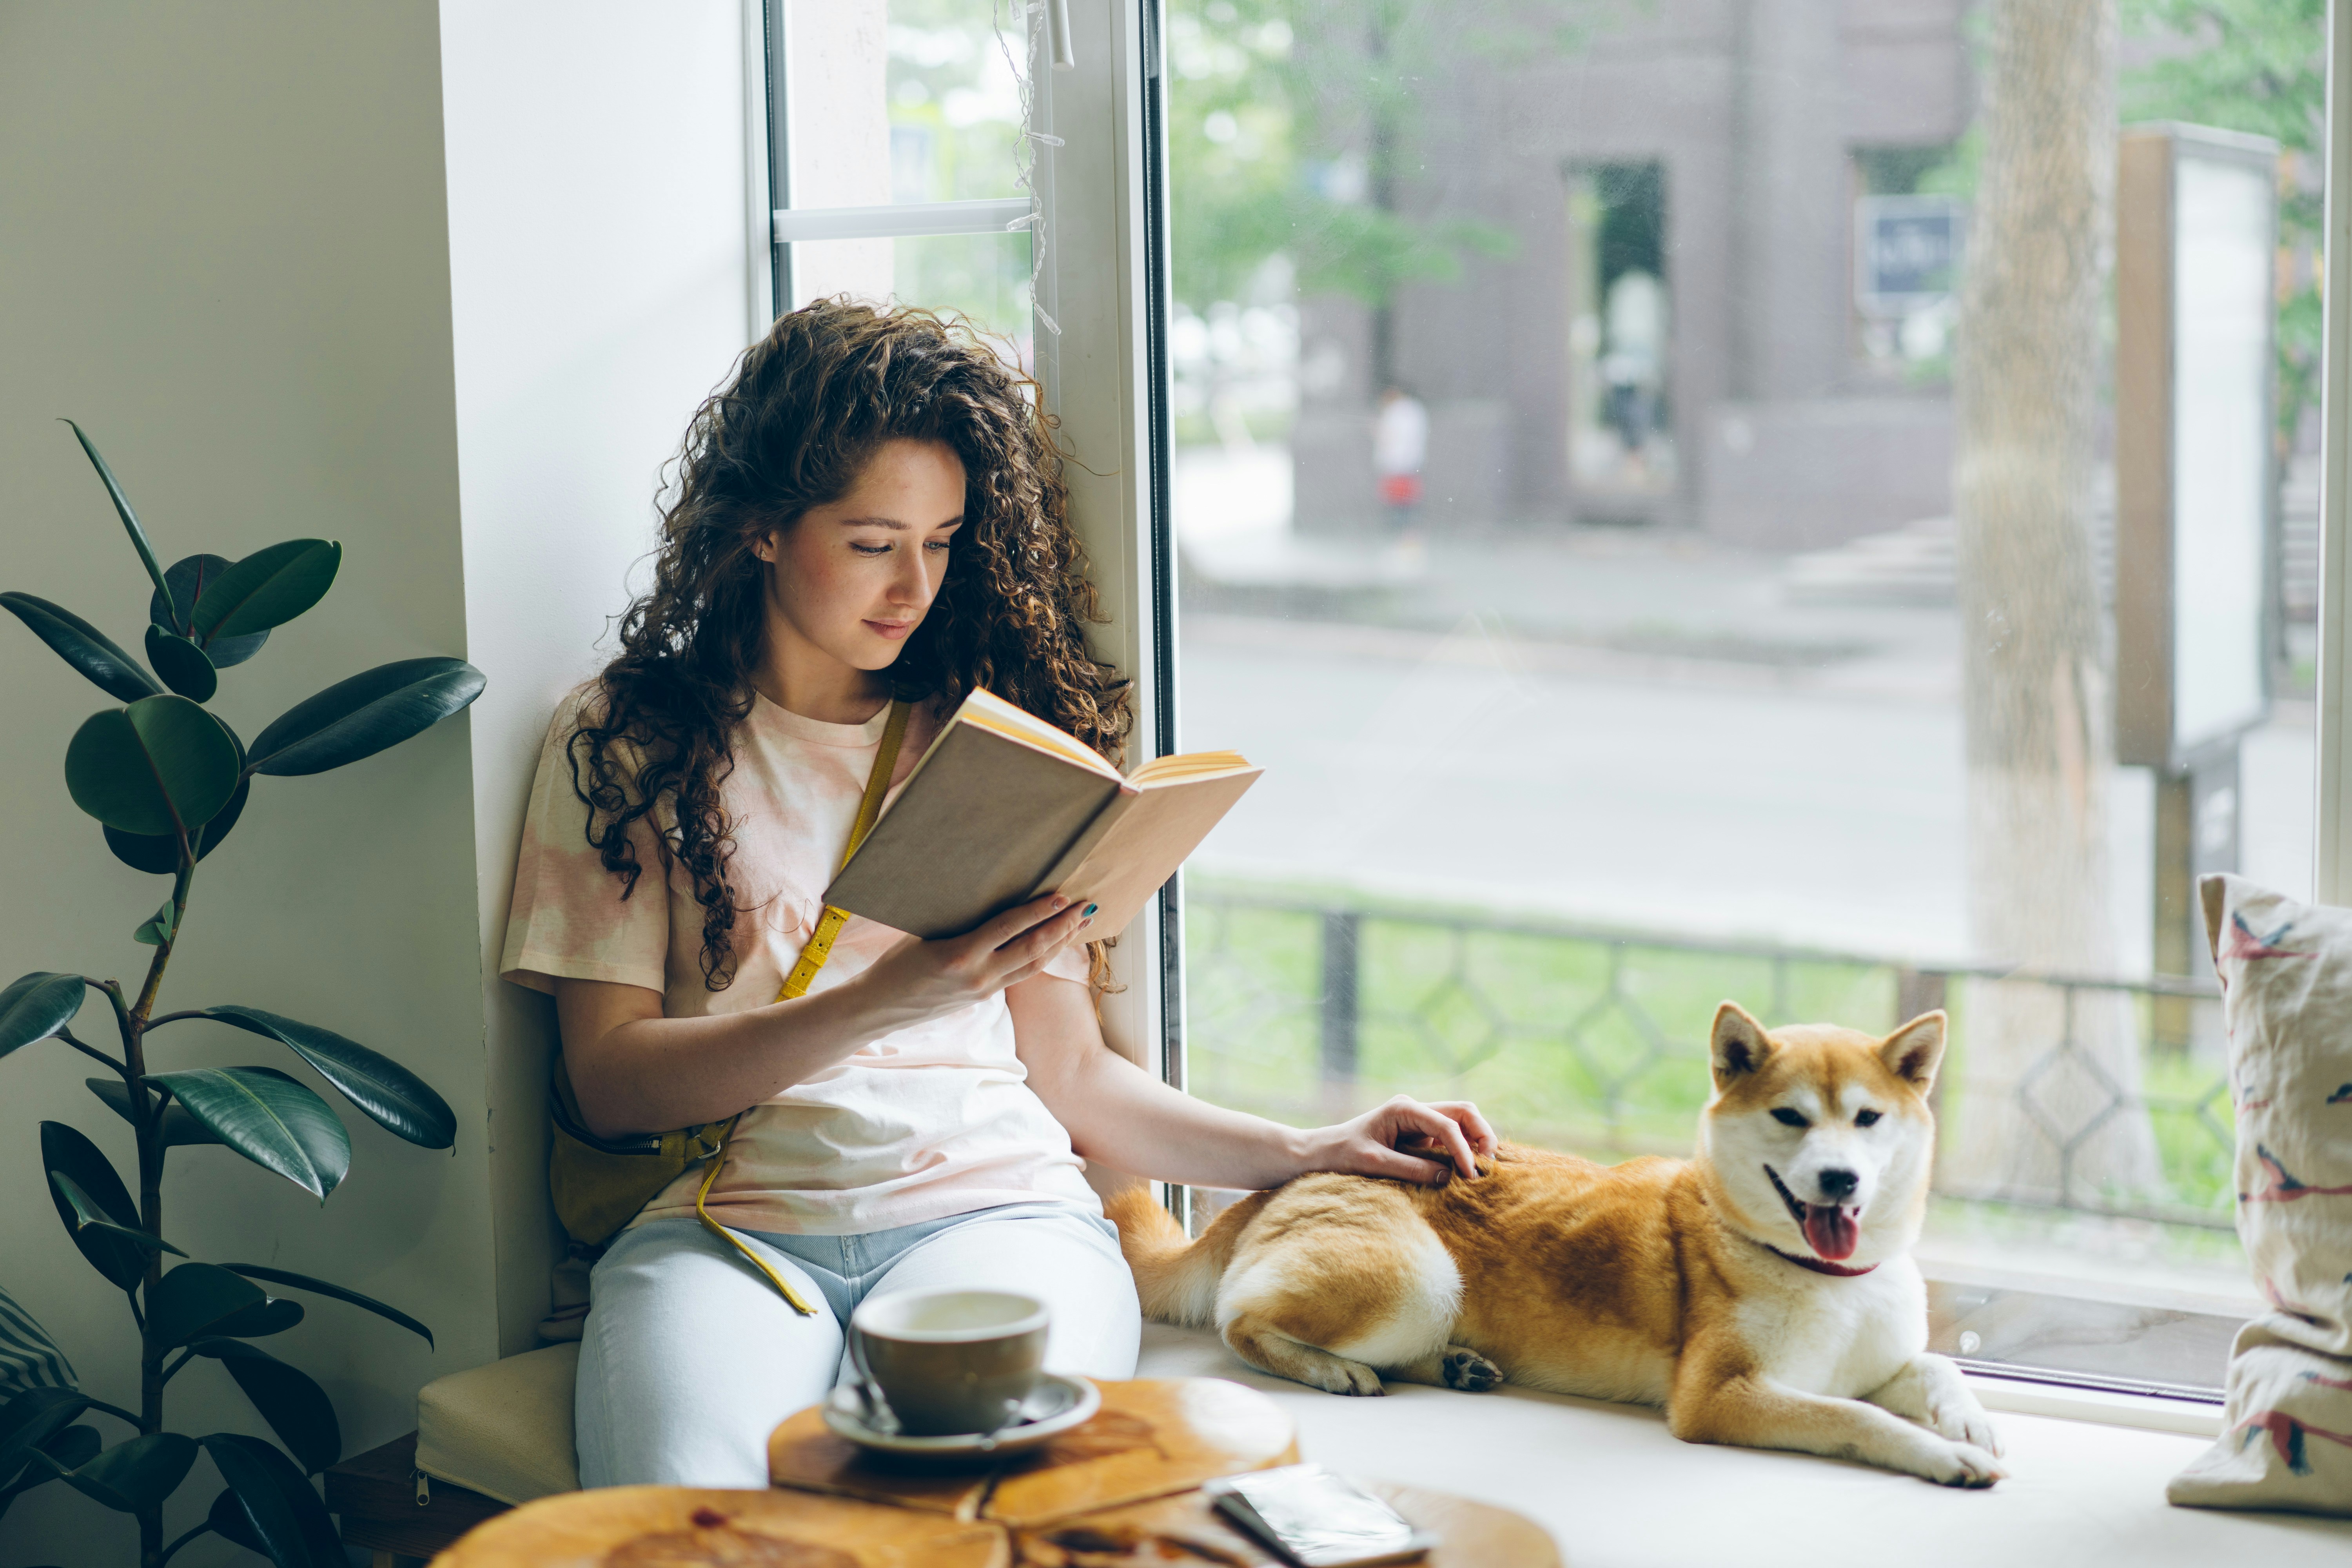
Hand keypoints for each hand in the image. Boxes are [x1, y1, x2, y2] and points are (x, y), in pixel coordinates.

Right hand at [850, 894, 1089, 1029]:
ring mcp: (984, 990)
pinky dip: (1041, 957)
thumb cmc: (895, 964)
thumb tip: (991, 896)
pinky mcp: (984, 997)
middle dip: (1062, 926)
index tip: (1062, 896)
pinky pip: (1021, 975)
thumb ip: (960, 921)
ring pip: (1033, 965)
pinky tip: (1054, 945)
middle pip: (1032, 948)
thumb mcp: (925, 934)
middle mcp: (978, 975)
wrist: (879, 1007)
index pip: (1009, 928)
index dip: (1039, 911)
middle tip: (1086, 906)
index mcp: (959, 954)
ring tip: (1080, 924)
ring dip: (1059, 944)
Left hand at [1305, 1094, 1497, 1183]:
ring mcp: (1419, 1122)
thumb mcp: (1374, 1163)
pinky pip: (1450, 1139)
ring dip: (1475, 1142)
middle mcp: (1415, 1110)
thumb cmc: (1342, 1154)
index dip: (1463, 1150)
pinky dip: (1463, 1152)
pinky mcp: (1420, 1137)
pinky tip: (1468, 1171)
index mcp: (1404, 1108)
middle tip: (1488, 1165)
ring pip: (1461, 1123)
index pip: (1446, 1124)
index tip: (1470, 1176)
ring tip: (1481, 1170)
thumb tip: (1449, 1177)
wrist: (1321, 1153)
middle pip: (1463, 1112)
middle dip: (1481, 1135)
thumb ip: (1412, 1169)